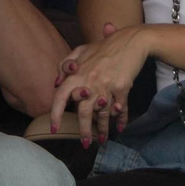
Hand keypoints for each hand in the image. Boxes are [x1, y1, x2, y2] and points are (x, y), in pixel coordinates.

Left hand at [51, 22, 148, 146]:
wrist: (131, 41)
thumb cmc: (105, 46)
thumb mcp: (81, 50)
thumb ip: (66, 65)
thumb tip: (57, 82)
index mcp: (76, 74)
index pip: (61, 97)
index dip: (55, 114)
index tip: (53, 128)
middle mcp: (90, 82)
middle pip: (84, 112)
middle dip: (84, 131)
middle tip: (84, 144)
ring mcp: (107, 86)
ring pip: (103, 113)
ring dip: (103, 129)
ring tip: (102, 141)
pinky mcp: (122, 88)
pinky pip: (120, 108)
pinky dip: (121, 119)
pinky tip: (120, 128)